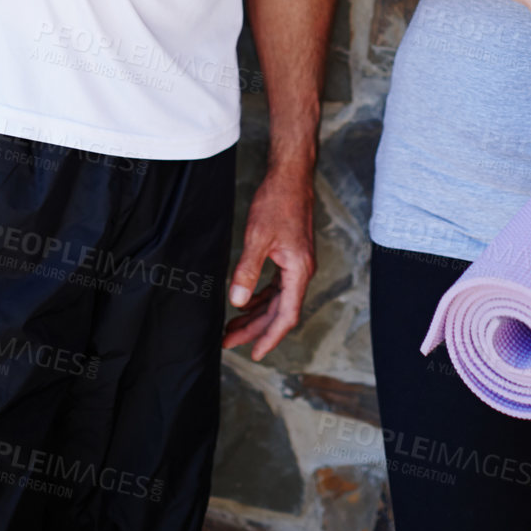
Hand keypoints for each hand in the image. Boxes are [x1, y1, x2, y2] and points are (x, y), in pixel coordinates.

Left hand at [223, 165, 315, 360]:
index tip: (253, 353)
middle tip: (228, 341)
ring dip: (257, 314)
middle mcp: (302, 271)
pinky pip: (277, 286)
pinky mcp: (291, 256)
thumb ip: (248, 270)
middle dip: (255, 329)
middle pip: (280, 311)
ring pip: (278, 300)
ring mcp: (297, 264)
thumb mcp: (258, 237)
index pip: (287, 316)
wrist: (291, 176)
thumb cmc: (278, 202)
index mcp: (299, 271)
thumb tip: (238, 301)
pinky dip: (261, 297)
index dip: (270, 337)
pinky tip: (246, 301)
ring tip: (232, 326)